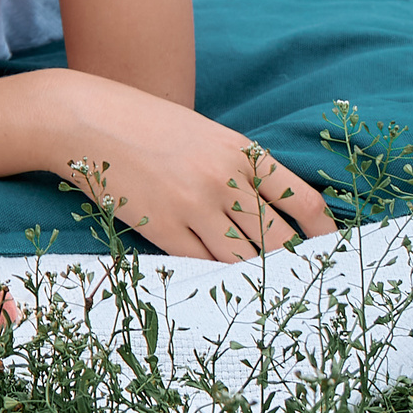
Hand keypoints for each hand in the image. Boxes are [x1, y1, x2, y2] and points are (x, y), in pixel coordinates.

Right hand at [52, 74, 335, 260]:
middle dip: (294, 267)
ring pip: (245, 260)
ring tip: (267, 295)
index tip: (331, 254)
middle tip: (304, 287)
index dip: (325, 236)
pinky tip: (221, 285)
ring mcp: (194, 205)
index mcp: (241, 151)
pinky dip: (215, 277)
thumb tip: (271, 213)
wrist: (81, 117)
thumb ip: (238, 167)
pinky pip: (203, 265)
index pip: (304, 203)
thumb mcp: (202, 133)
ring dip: (256, 279)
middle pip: (280, 241)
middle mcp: (225, 179)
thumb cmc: (141, 122)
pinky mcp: (162, 227)